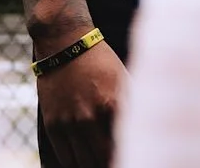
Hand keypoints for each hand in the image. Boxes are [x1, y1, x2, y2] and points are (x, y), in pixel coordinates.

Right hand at [37, 40, 125, 167]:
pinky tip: (85, 164)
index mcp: (112, 104)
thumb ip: (134, 105)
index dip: (131, 156)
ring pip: (83, 162)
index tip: (135, 158)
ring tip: (102, 164)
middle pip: (103, 158)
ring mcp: (68, 122)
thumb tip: (147, 130)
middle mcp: (89, 116)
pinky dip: (76, 165)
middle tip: (123, 162)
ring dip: (93, 166)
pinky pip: (65, 157)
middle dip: (112, 163)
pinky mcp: (52, 124)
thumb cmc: (101, 61)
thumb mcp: (124, 79)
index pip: (124, 145)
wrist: (64, 43)